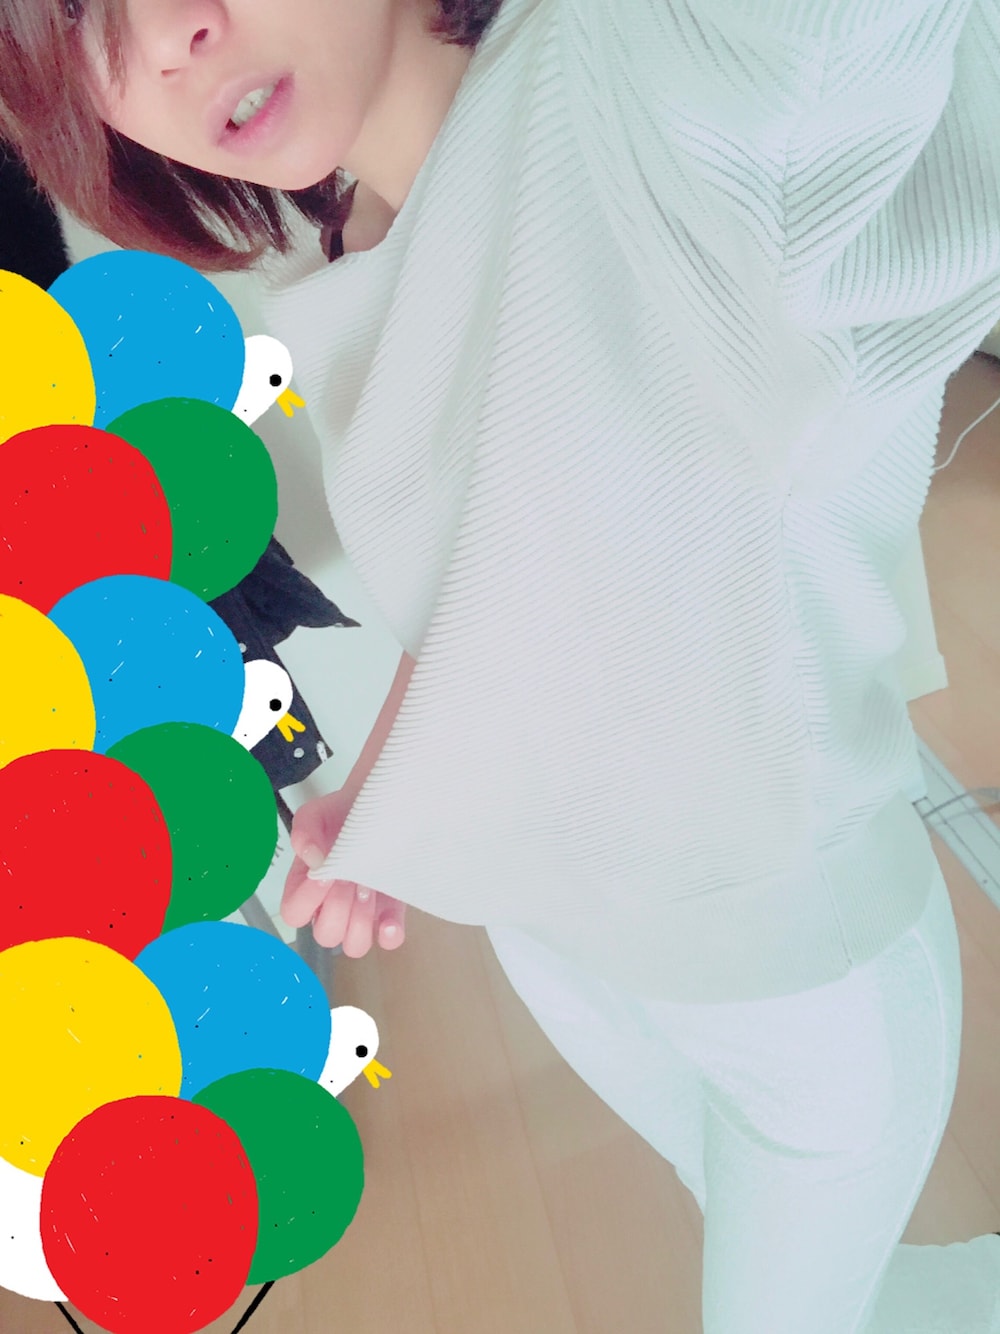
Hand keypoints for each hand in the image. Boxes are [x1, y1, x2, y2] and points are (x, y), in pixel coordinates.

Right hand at [281, 789, 406, 957]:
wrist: (376, 805)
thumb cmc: (341, 815)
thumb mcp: (315, 814)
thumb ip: (304, 832)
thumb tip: (313, 859)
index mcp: (305, 887)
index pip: (293, 914)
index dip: (307, 899)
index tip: (324, 874)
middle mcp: (330, 906)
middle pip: (326, 935)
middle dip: (339, 905)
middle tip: (349, 877)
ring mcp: (361, 913)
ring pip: (354, 945)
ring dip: (361, 920)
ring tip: (369, 888)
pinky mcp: (389, 912)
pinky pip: (389, 939)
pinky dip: (389, 932)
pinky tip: (389, 916)